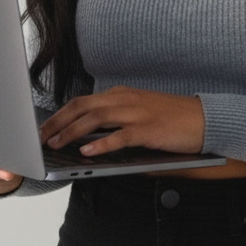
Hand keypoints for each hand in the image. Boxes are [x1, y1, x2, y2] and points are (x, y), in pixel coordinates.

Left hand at [40, 86, 204, 157]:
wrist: (203, 118)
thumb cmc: (172, 118)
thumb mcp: (140, 112)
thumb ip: (117, 120)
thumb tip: (89, 138)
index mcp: (122, 95)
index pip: (83, 101)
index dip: (61, 114)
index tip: (45, 127)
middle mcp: (125, 100)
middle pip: (82, 106)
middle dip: (58, 121)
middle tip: (41, 136)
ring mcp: (136, 113)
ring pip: (95, 118)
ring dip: (72, 132)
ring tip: (56, 144)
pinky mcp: (148, 130)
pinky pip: (119, 136)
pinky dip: (100, 143)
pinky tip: (87, 151)